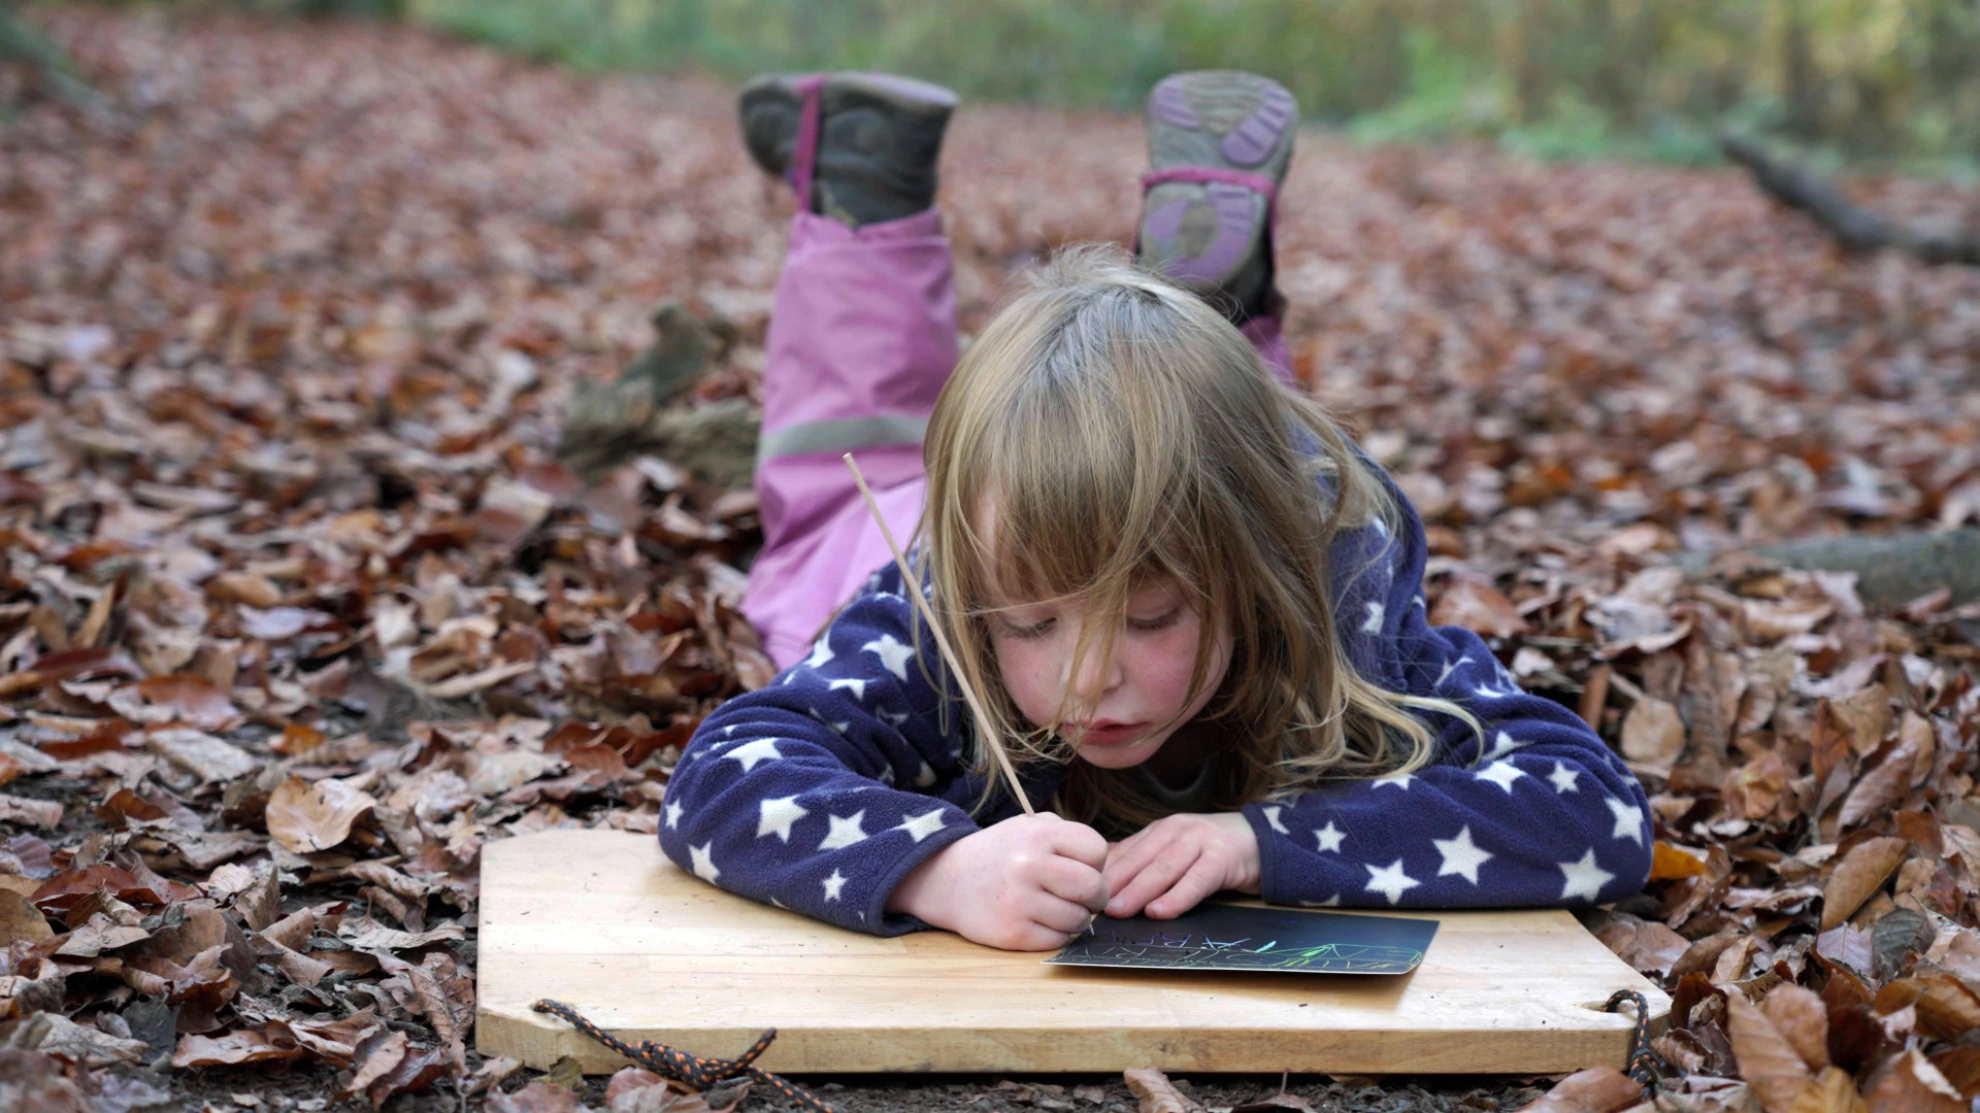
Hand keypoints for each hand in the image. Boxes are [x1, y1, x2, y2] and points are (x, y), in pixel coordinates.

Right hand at [886, 812, 1108, 950]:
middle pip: (1094, 888)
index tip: (1080, 867)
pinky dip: (1056, 934)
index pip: (1097, 852)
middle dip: (1095, 896)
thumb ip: (1068, 837)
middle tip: (1083, 897)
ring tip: (1056, 908)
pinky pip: (1059, 940)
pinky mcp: (1013, 933)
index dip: (1095, 863)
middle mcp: (1029, 865)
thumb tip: (1107, 866)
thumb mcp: (1029, 827)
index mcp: (1039, 834)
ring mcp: (1020, 901)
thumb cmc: (1001, 853)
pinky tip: (1040, 921)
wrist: (947, 880)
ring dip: (1076, 919)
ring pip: (1080, 920)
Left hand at [1102, 812, 1259, 918]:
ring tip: (1118, 910)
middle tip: (1091, 903)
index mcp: (1160, 830)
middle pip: (1140, 858)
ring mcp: (1200, 842)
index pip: (1126, 851)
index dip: (1104, 872)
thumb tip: (1101, 874)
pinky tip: (1159, 911)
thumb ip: (1144, 860)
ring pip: (1164, 868)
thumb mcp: (1175, 851)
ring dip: (1138, 890)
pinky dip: (1177, 897)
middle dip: (1114, 881)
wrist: (1262, 841)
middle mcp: (1176, 831)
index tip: (1082, 891)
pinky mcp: (1222, 858)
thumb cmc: (1212, 852)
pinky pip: (1196, 880)